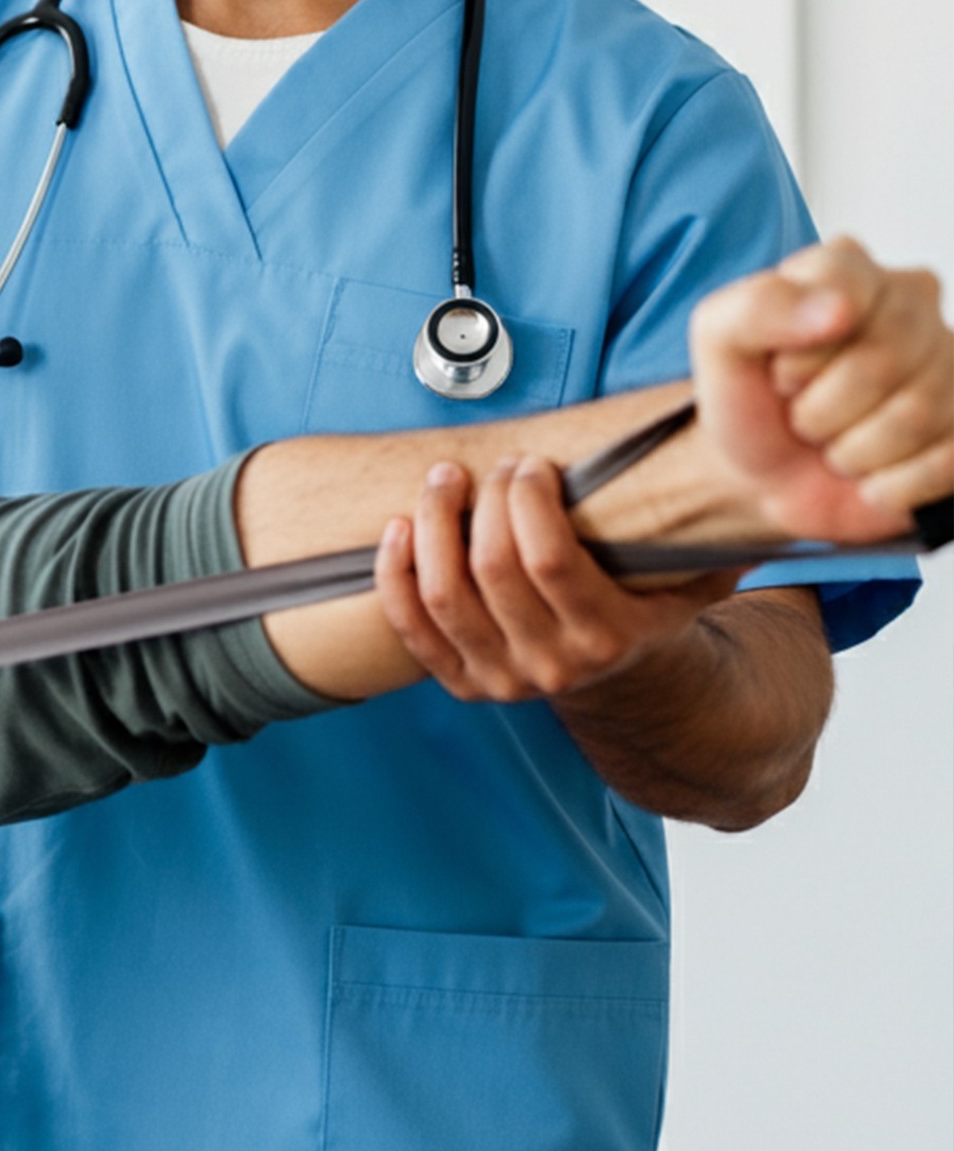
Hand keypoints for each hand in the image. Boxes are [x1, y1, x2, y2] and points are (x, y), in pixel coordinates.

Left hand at [375, 455, 741, 702]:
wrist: (621, 679)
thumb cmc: (647, 604)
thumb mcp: (693, 575)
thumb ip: (716, 532)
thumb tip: (756, 471)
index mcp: (610, 639)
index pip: (548, 562)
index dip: (528, 502)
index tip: (532, 466)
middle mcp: (554, 668)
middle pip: (493, 570)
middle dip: (484, 501)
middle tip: (492, 467)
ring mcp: (502, 680)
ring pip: (444, 594)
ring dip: (434, 525)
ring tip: (443, 481)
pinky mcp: (461, 683)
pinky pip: (411, 629)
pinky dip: (395, 576)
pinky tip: (399, 529)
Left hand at [691, 237, 952, 541]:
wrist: (766, 472)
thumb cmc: (751, 397)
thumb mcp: (719, 342)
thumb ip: (757, 308)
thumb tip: (839, 308)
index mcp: (849, 267)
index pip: (845, 296)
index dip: (800, 355)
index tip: (778, 371)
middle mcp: (912, 302)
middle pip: (885, 361)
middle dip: (822, 408)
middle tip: (802, 412)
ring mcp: (951, 362)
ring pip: (917, 414)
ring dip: (852, 451)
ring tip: (834, 442)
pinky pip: (947, 461)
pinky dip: (889, 486)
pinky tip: (870, 477)